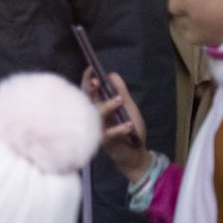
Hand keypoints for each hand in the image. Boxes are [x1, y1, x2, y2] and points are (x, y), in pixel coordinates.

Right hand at [83, 68, 150, 183]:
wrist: (134, 153)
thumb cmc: (128, 128)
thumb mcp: (128, 107)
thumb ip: (120, 91)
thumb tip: (112, 74)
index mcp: (98, 105)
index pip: (90, 91)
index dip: (88, 79)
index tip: (90, 69)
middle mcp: (94, 116)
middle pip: (88, 100)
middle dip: (91, 90)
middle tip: (96, 82)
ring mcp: (97, 128)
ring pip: (97, 115)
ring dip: (108, 106)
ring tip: (119, 100)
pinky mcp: (103, 141)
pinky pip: (109, 133)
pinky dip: (119, 129)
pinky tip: (128, 125)